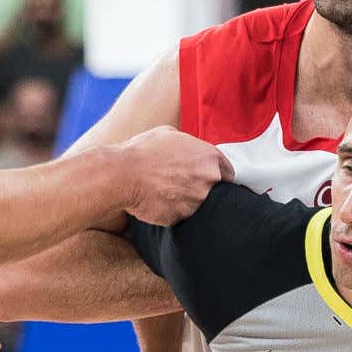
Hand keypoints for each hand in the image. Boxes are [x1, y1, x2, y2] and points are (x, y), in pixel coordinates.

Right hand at [117, 128, 233, 225]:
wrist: (123, 174)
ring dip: (186, 201)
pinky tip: (158, 201)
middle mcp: (209, 180)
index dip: (217, 176)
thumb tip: (190, 151)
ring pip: (198, 205)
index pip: (228, 173)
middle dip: (202, 188)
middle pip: (215, 191)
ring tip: (165, 192)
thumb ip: (189, 145)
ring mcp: (196, 201)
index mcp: (210, 157)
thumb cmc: (143, 151)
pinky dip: (172, 211)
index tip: (208, 179)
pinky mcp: (182, 217)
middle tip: (181, 185)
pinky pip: (181, 216)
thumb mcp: (169, 134)